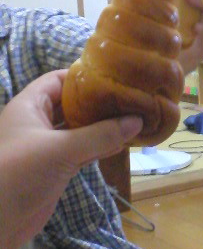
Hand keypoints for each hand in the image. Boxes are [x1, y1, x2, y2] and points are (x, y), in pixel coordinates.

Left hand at [0, 70, 142, 248]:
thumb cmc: (19, 173)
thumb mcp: (61, 149)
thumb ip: (100, 135)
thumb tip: (138, 120)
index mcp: (29, 106)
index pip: (59, 80)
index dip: (84, 76)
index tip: (114, 77)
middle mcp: (37, 122)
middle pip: (71, 104)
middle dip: (98, 103)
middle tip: (131, 98)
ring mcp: (46, 147)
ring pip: (79, 130)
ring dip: (103, 127)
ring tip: (133, 119)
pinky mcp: (54, 169)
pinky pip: (81, 151)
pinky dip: (99, 147)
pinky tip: (122, 144)